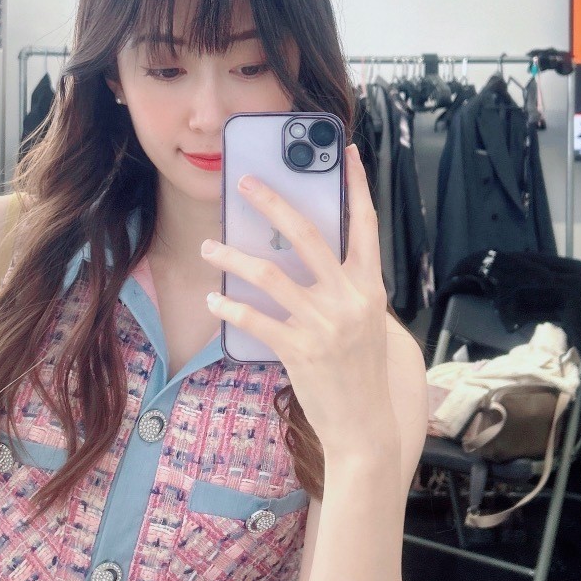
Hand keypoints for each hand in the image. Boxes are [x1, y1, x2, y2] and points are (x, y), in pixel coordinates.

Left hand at [201, 144, 395, 464]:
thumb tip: (307, 255)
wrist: (366, 428)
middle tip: (245, 182)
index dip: (356, 185)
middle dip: (273, 202)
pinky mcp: (300, 349)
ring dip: (233, 256)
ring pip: (269, 273)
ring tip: (210, 246)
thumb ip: (346, 288)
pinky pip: (255, 318)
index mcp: (370, 287)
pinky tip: (213, 300)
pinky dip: (229, 306)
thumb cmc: (361, 372)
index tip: (346, 151)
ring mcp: (325, 323)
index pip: (365, 224)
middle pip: (306, 235)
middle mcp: (350, 298)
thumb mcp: (366, 323)